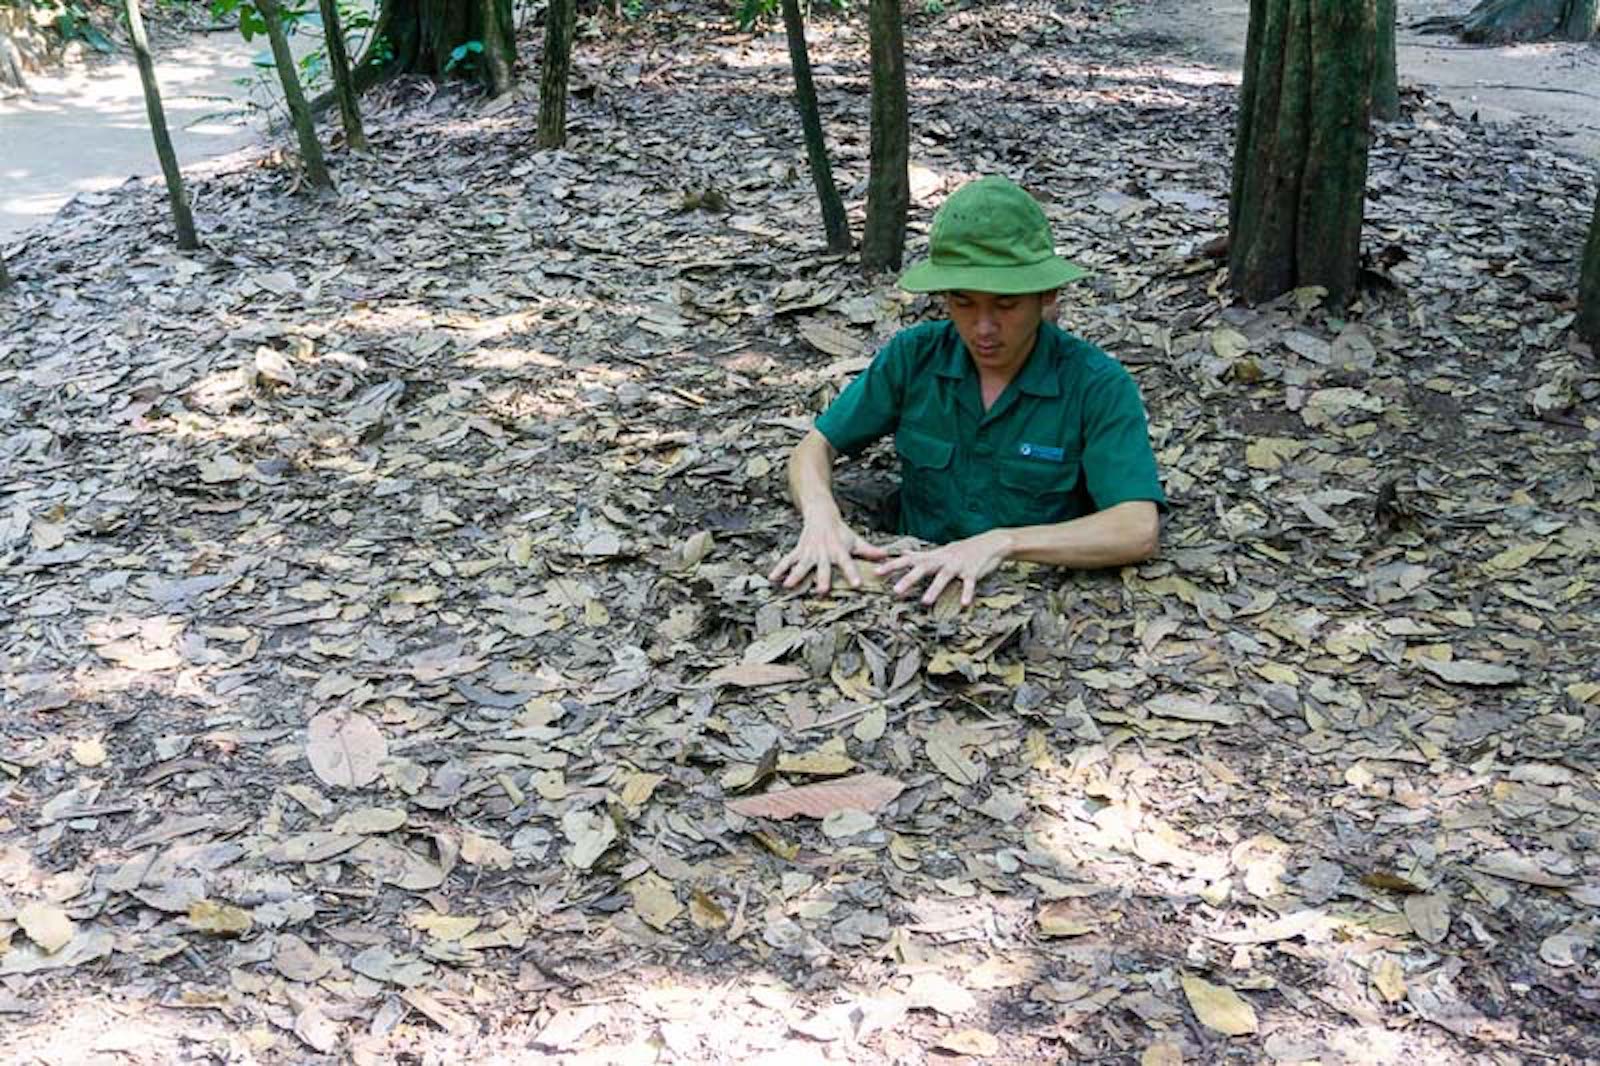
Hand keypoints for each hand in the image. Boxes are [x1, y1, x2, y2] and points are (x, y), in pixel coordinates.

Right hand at [769, 516, 887, 595]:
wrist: (821, 514)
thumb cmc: (840, 531)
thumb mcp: (855, 540)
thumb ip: (869, 551)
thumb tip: (887, 557)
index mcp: (839, 551)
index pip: (847, 564)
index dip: (852, 574)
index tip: (856, 585)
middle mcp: (823, 553)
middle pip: (823, 567)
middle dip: (822, 578)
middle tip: (821, 590)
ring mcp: (809, 552)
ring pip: (802, 565)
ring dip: (795, 575)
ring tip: (788, 586)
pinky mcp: (799, 551)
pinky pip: (788, 560)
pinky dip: (779, 568)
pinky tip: (772, 578)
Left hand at [876, 530, 1010, 606]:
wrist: (990, 543)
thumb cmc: (962, 550)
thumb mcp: (940, 551)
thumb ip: (922, 555)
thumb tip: (903, 553)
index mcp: (934, 556)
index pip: (909, 560)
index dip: (892, 565)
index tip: (876, 572)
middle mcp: (943, 560)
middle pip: (923, 569)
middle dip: (909, 579)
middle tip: (894, 591)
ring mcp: (958, 566)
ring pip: (944, 577)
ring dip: (934, 589)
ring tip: (925, 602)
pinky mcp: (973, 572)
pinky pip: (969, 584)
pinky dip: (967, 593)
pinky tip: (964, 604)